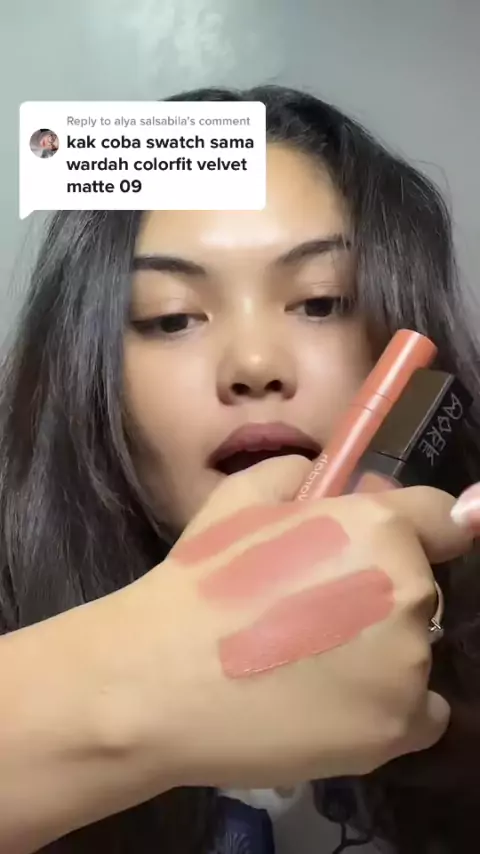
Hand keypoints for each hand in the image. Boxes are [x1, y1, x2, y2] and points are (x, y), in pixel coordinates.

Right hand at [139, 457, 472, 788]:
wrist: (158, 681)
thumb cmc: (199, 583)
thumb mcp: (240, 497)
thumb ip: (303, 475)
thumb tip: (350, 487)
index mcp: (378, 529)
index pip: (442, 519)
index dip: (417, 528)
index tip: (384, 549)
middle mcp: (408, 593)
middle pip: (420, 587)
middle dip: (380, 592)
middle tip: (314, 613)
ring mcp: (408, 667)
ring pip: (414, 649)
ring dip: (379, 651)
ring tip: (309, 666)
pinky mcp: (397, 729)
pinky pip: (421, 710)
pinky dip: (388, 705)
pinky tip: (333, 705)